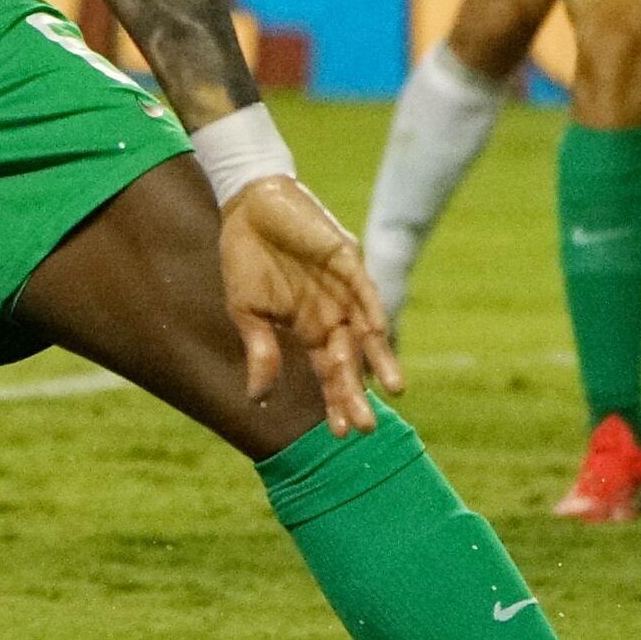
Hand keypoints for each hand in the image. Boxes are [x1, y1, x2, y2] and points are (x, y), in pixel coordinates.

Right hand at [216, 176, 401, 435]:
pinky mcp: (346, 258)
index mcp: (309, 329)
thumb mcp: (247, 312)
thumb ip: (260, 351)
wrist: (248, 206)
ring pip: (368, 330)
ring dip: (381, 359)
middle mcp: (332, 313)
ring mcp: (343, 287)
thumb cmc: (245, 258)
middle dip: (358, 393)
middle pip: (351, 360)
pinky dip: (372, 310)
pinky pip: (364, 289)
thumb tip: (258, 399)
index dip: (336, 401)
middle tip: (369, 427)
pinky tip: (379, 334)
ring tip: (395, 390)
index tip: (341, 433)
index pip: (328, 373)